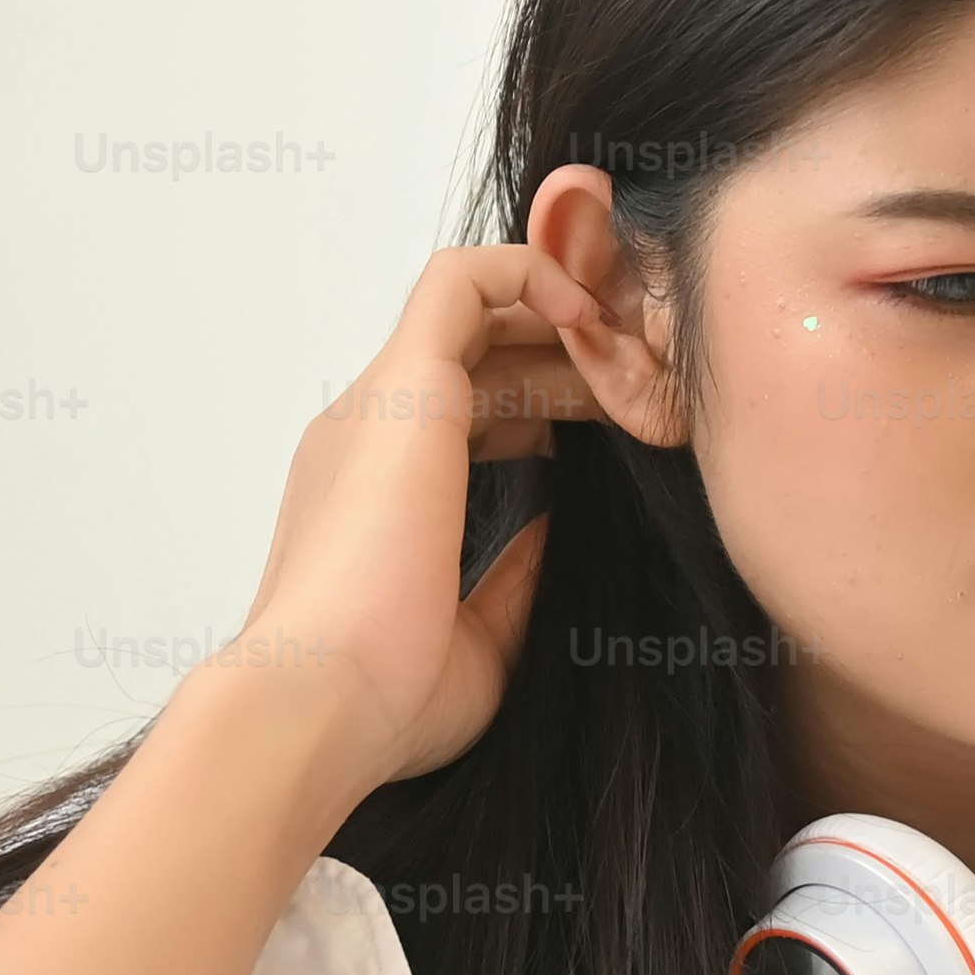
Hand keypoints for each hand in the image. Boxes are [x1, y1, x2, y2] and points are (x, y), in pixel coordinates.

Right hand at [233, 244, 608, 790]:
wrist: (323, 703)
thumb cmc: (387, 698)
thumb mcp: (481, 634)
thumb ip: (513, 572)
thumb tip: (552, 527)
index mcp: (383, 491)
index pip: (474, 405)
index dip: (555, 397)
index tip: (625, 420)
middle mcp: (374, 432)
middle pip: (483, 348)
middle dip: (572, 348)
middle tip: (652, 377)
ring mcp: (383, 403)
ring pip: (475, 303)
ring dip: (558, 304)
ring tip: (634, 339)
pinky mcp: (407, 387)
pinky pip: (463, 282)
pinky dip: (531, 271)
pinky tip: (593, 312)